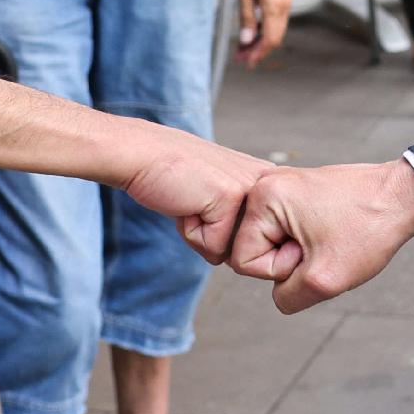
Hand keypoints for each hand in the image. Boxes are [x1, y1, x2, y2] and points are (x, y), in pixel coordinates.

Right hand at [122, 129, 268, 262]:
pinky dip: (191, 232)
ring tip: (192, 200)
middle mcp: (269, 181)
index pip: (264, 240)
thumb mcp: (221, 191)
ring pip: (233, 253)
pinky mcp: (231, 197)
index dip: (228, 232)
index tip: (209, 200)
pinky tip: (185, 201)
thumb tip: (249, 260)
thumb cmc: (174, 176)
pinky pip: (214, 248)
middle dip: (217, 236)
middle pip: (251, 248)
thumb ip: (244, 216)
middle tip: (198, 200)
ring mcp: (251, 188)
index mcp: (272, 180)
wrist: (141, 153)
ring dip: (203, 236)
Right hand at [228, 158, 413, 312]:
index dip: (280, 269)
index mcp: (262, 197)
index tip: (314, 250)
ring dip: (303, 252)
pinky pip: (289, 233)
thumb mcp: (324, 279)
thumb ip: (287, 297)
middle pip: (256, 251)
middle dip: (291, 260)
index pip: (244, 261)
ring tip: (332, 238)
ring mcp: (282, 186)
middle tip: (325, 245)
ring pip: (275, 245)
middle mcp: (265, 185)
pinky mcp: (298, 192)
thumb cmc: (369, 227)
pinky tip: (335, 233)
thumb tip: (280, 294)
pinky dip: (311, 241)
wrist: (403, 196)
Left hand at [237, 0, 290, 65]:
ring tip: (245, 46)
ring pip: (277, 30)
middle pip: (275, 38)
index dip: (259, 54)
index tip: (248, 61)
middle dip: (259, 50)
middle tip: (243, 57)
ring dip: (262, 40)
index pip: (270, 40)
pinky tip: (254, 31)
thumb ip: (247, 19)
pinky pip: (278, 20)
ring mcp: (286, 2)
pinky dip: (266, 29)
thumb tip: (246, 40)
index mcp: (274, 7)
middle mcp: (284, 6)